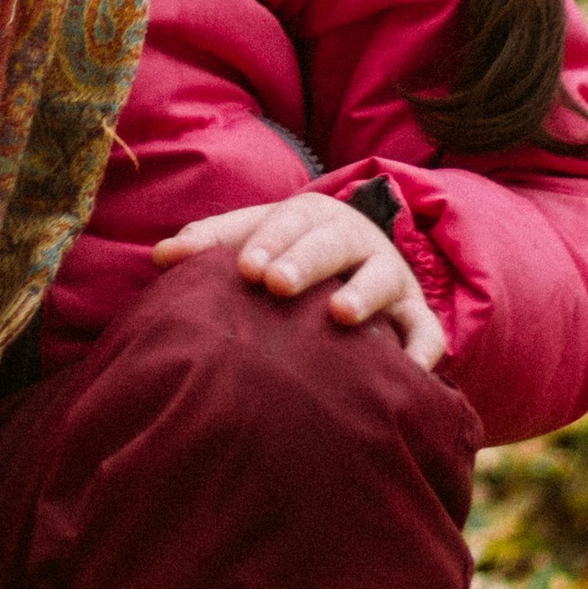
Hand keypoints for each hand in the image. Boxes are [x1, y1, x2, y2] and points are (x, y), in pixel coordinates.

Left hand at [153, 189, 442, 368]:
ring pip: (383, 280)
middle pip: (333, 244)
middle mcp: (356, 241)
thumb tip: (159, 255)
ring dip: (364, 293)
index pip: (288, 224)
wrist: (362, 251)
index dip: (268, 243)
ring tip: (341, 314)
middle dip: (305, 261)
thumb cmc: (292, 251)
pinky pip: (427, 333)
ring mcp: (390, 277)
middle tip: (277, 283)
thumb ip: (212, 242)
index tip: (245, 270)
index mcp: (312, 217)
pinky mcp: (416, 316)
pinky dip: (424, 350)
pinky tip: (409, 371)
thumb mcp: (256, 236)